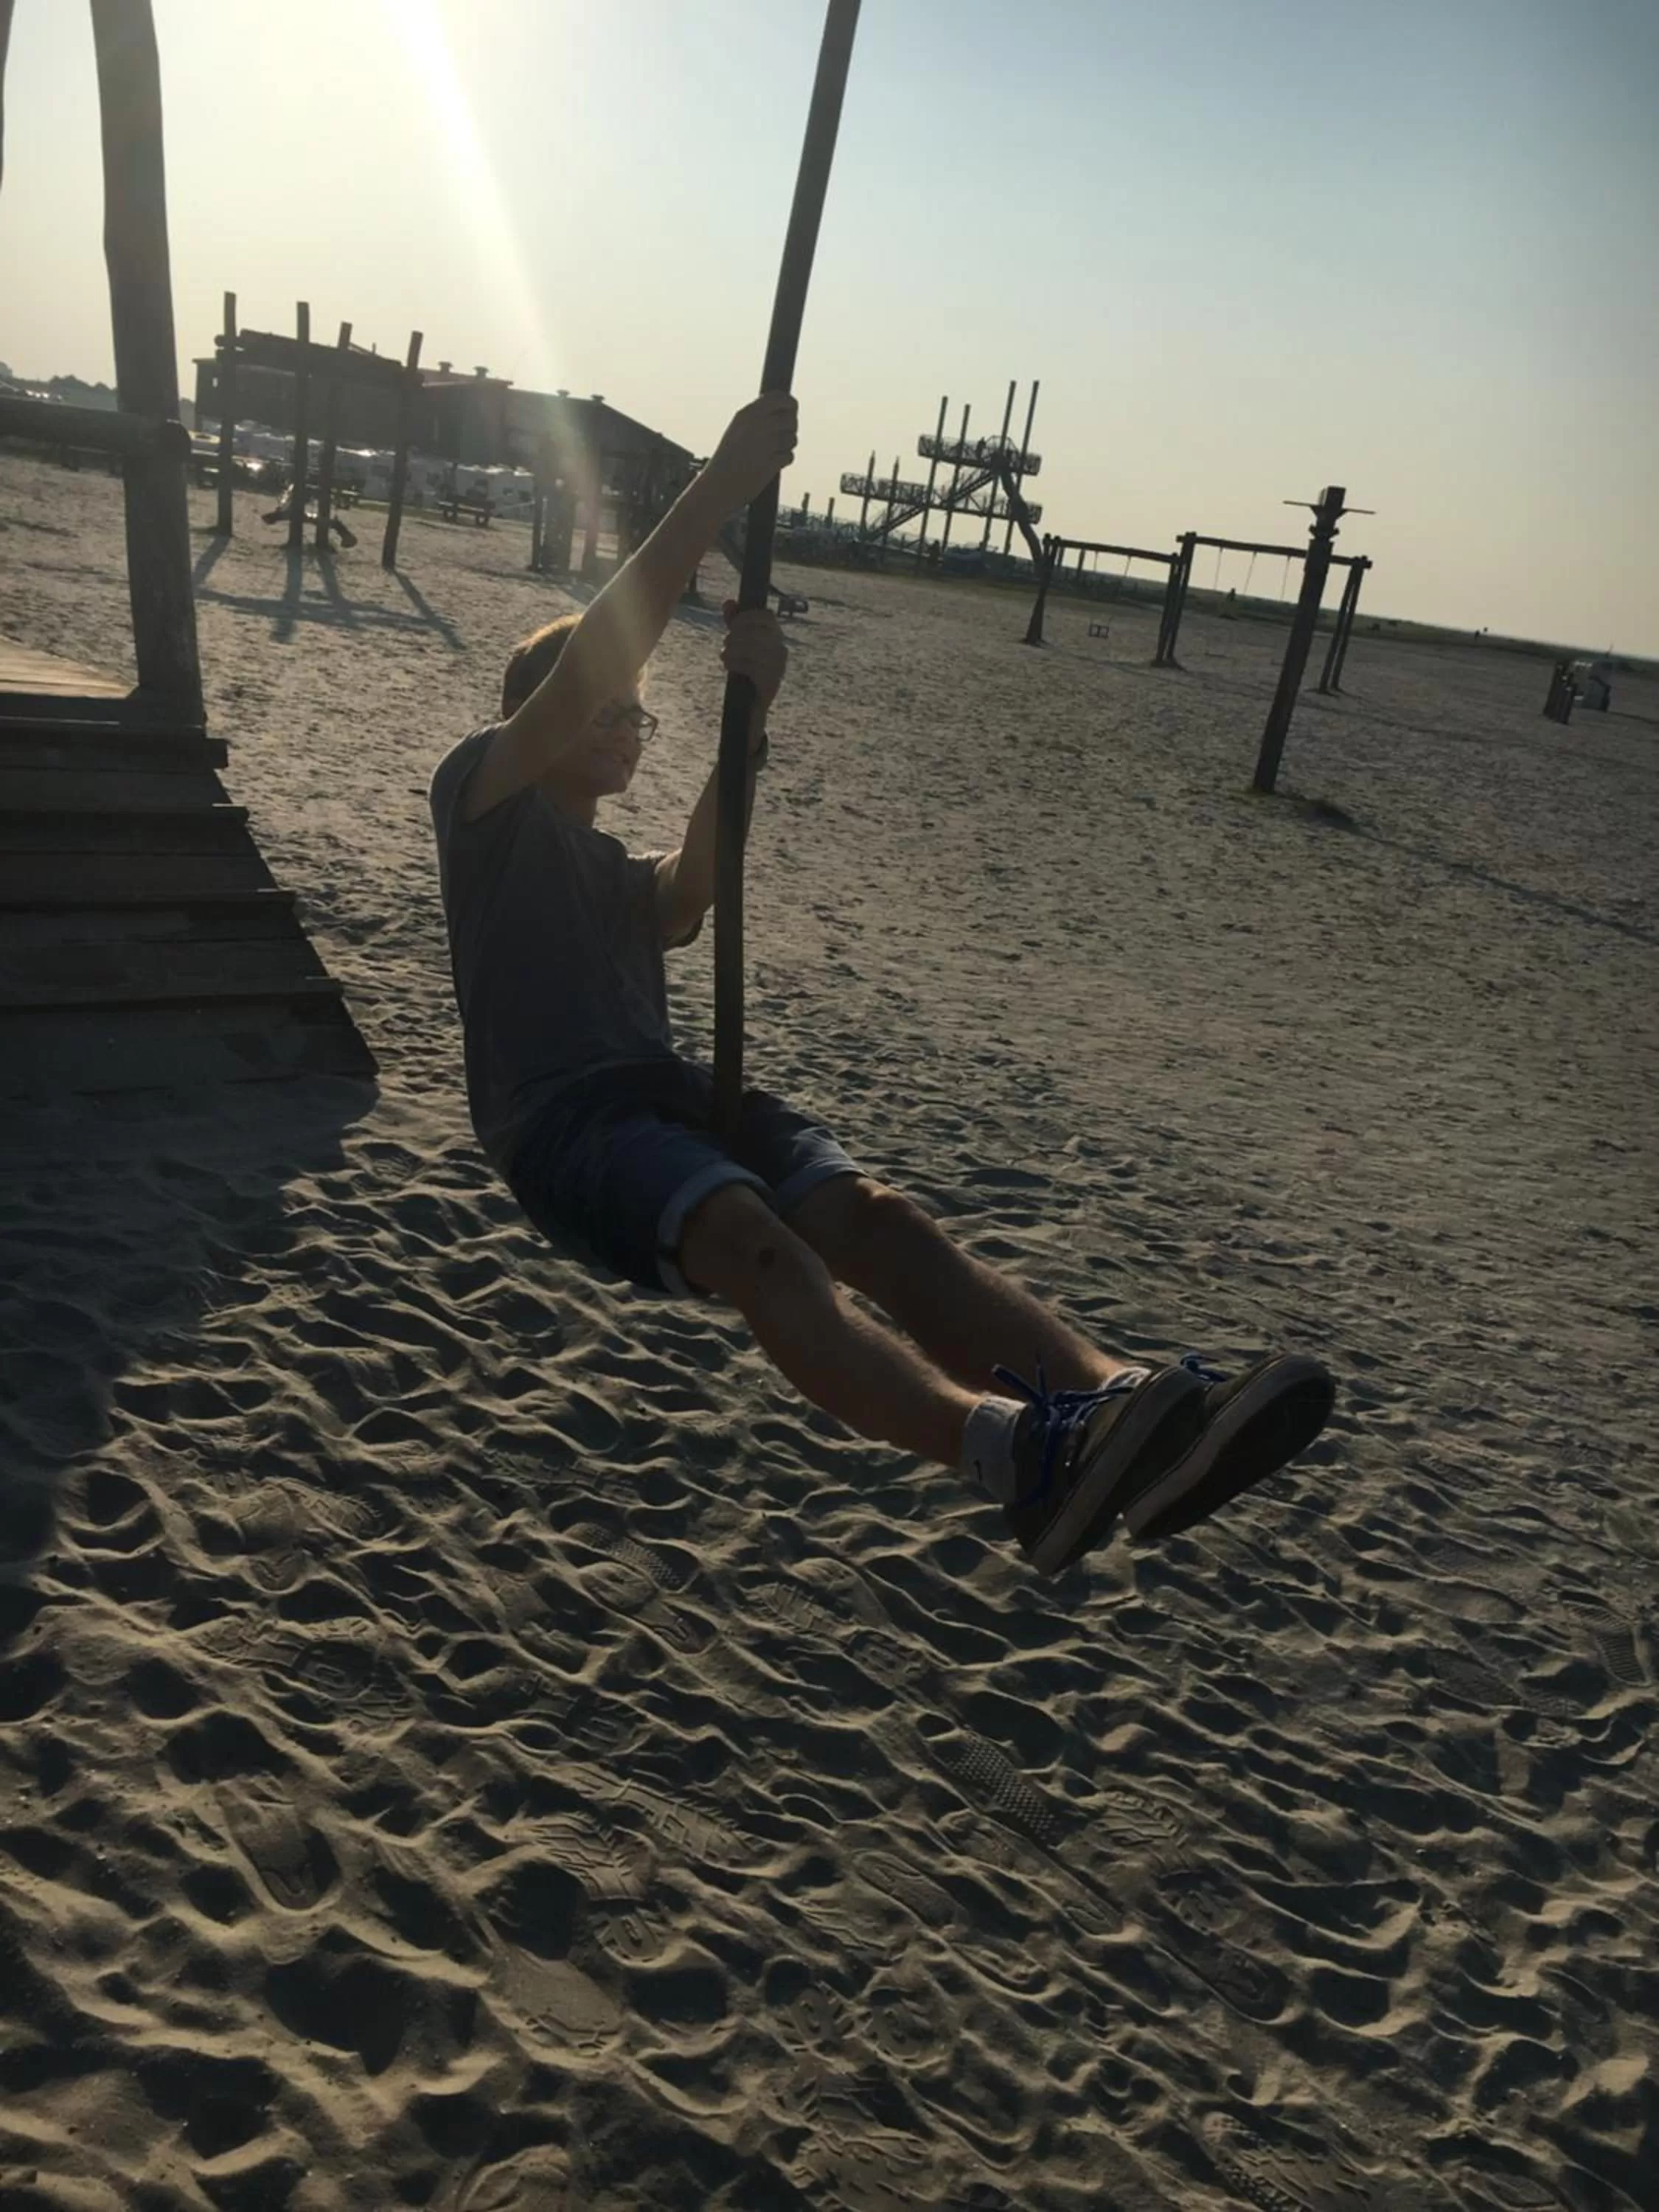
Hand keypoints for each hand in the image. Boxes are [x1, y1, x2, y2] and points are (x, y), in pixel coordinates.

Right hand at [707, 392, 797, 505]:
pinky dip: (784, 460)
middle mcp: (757, 426)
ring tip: (773, 452)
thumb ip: (758, 416)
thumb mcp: (737, 429)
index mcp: (747, 414)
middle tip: (781, 436)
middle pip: (791, 419)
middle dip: (790, 428)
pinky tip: (773, 463)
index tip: (791, 410)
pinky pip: (789, 456)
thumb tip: (785, 409)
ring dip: (787, 446)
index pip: (780, 398)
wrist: (717, 485)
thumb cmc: (728, 458)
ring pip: (792, 438)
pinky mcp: (770, 464)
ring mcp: (764, 445)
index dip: (790, 403)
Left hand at [721, 601, 786, 729]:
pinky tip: (728, 664)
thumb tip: (728, 602)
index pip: (766, 616)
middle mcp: (781, 650)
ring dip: (732, 651)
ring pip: (751, 649)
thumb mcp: (739, 642)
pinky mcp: (771, 683)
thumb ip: (734, 621)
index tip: (733, 624)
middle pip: (755, 633)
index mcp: (777, 637)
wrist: (751, 703)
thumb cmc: (746, 667)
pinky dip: (735, 663)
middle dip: (735, 636)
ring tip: (724, 655)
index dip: (747, 616)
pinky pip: (750, 666)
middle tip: (725, 644)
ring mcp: (778, 667)